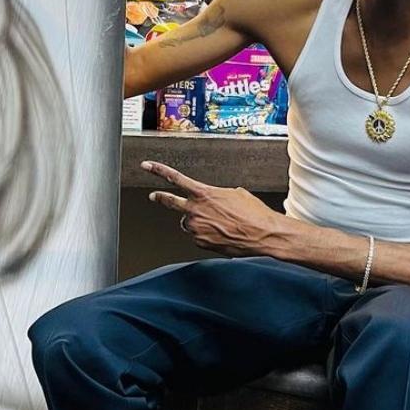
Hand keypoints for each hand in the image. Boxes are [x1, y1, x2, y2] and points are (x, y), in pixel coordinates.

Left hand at [144, 160, 282, 255]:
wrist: (263, 234)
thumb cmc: (253, 214)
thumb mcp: (236, 194)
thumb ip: (217, 196)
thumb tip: (213, 202)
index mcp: (203, 194)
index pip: (175, 179)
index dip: (158, 171)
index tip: (147, 166)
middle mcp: (195, 211)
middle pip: (170, 202)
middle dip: (160, 198)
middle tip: (153, 196)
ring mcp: (196, 228)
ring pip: (188, 223)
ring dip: (197, 221)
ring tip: (216, 223)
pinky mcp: (200, 242)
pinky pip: (198, 237)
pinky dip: (206, 235)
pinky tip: (222, 233)